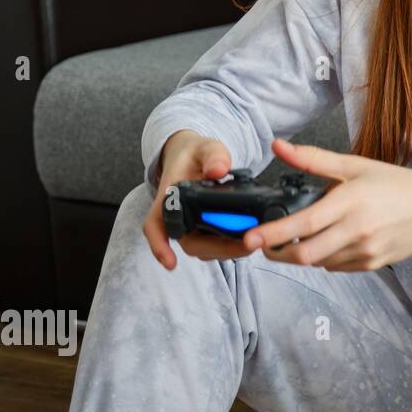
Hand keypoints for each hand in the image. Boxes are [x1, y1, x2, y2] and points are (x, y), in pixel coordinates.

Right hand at [143, 130, 253, 270]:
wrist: (195, 157)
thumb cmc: (196, 154)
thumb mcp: (206, 147)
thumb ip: (214, 155)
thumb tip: (219, 170)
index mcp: (169, 198)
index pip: (156, 226)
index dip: (159, 246)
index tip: (170, 263)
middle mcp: (178, 218)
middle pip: (191, 245)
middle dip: (219, 249)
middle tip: (249, 244)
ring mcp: (192, 227)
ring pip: (206, 249)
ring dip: (228, 250)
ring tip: (255, 241)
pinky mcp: (206, 231)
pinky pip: (216, 245)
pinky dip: (233, 246)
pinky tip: (253, 238)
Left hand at [242, 138, 411, 271]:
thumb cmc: (394, 184)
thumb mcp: (354, 166)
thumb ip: (313, 159)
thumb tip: (279, 146)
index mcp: (350, 201)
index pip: (304, 223)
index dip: (273, 234)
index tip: (251, 238)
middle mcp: (357, 230)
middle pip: (305, 254)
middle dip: (280, 253)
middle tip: (266, 244)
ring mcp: (366, 250)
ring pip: (320, 263)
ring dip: (304, 254)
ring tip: (304, 237)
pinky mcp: (373, 264)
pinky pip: (338, 267)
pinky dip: (326, 258)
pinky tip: (332, 242)